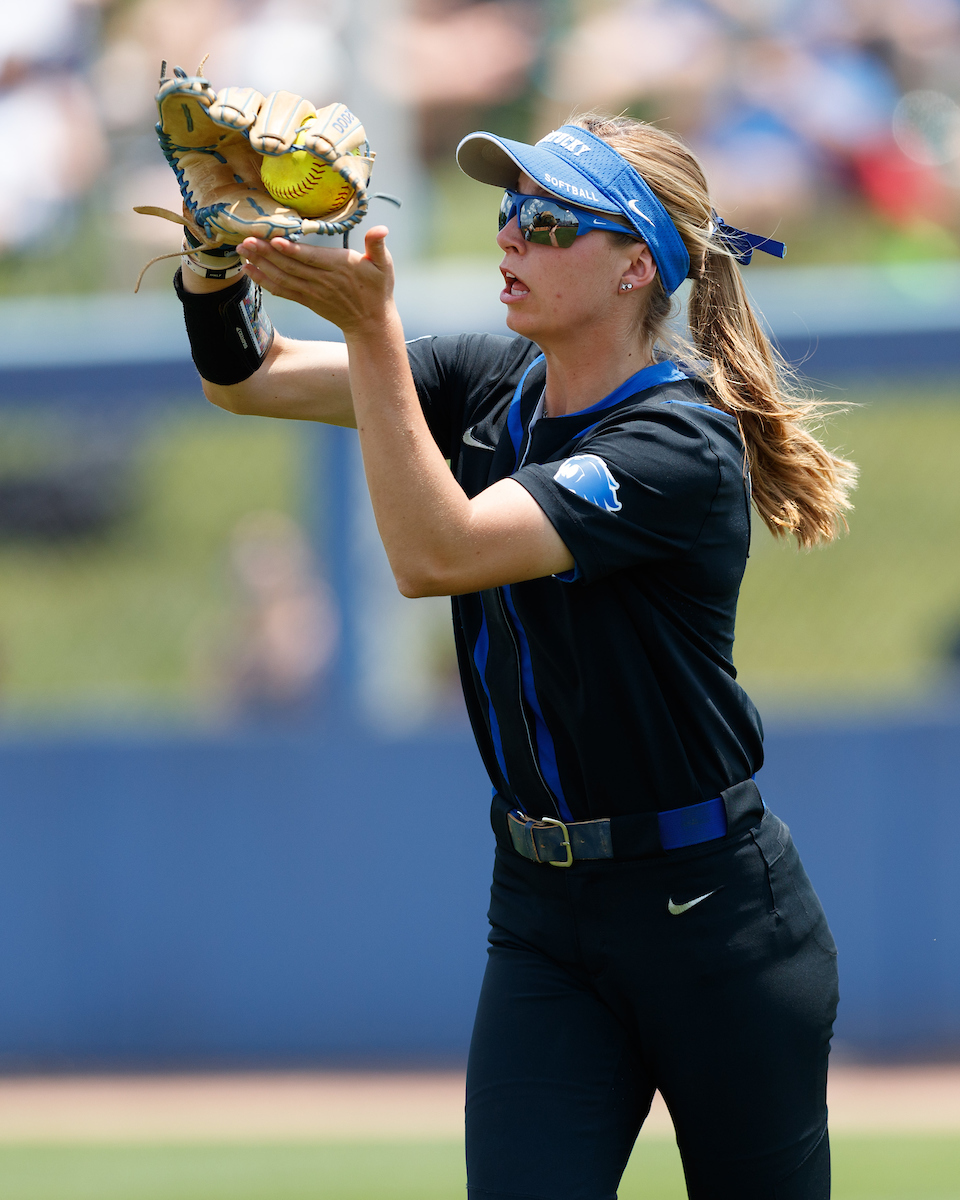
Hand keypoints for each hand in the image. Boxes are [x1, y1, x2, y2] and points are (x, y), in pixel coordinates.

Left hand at [238, 227, 394, 337]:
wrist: (370, 323)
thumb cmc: (377, 290)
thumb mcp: (384, 265)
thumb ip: (378, 245)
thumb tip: (381, 229)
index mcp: (339, 268)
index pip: (312, 258)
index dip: (292, 251)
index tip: (274, 240)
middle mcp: (322, 281)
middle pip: (290, 266)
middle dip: (265, 253)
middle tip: (245, 240)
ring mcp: (312, 292)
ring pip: (282, 277)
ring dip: (260, 264)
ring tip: (242, 251)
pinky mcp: (306, 300)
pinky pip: (282, 290)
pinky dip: (264, 281)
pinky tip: (249, 270)